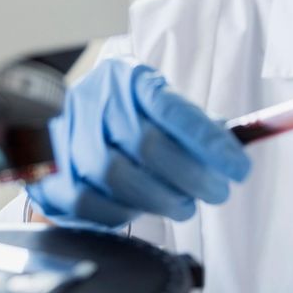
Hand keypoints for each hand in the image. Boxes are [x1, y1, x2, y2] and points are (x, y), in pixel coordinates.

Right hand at [27, 59, 250, 228]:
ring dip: (161, 200)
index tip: (239, 168)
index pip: (173, 110)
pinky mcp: (53, 172)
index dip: (209, 142)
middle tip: (217, 192)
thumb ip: (193, 127)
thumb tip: (230, 155)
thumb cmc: (127, 115)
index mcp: (128, 78)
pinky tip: (143, 209)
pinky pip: (89, 203)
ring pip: (117, 178)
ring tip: (184, 205)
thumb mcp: (159, 105)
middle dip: (191, 177)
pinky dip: (124, 213)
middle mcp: (95, 101)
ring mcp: (68, 136)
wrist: (69, 120)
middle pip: (147, 146)